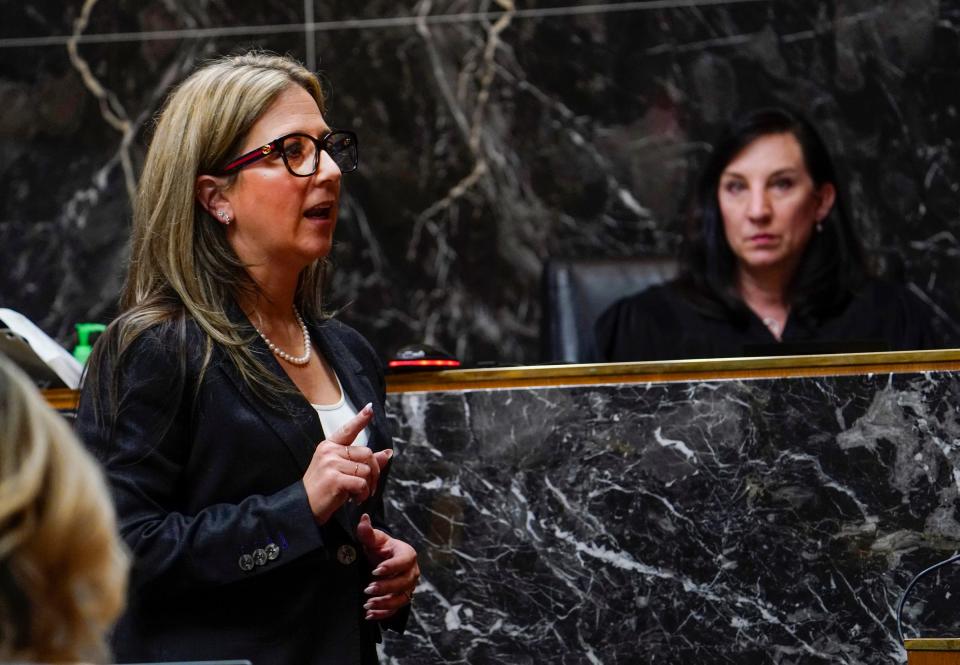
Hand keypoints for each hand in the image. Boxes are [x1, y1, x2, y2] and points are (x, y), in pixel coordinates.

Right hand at [302, 404, 392, 523]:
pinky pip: (361, 483)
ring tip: (358, 494)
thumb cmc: (324, 489)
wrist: (304, 508)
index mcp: (329, 446)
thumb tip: (388, 453)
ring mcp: (330, 464)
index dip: (360, 419)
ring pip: (366, 469)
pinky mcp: (334, 478)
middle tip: (369, 487)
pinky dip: (363, 494)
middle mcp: (329, 451)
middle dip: (374, 471)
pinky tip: (354, 499)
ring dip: (368, 486)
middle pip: (367, 453)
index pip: (347, 430)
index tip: (370, 408)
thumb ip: (363, 461)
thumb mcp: (342, 471)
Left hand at [357, 513, 419, 620]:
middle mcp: (412, 571)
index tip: (375, 571)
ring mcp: (408, 587)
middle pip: (404, 582)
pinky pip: (396, 610)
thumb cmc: (380, 548)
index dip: (391, 567)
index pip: (404, 561)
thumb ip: (368, 532)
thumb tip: (363, 518)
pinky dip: (383, 614)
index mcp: (407, 554)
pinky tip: (369, 614)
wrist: (382, 560)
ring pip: (402, 598)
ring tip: (367, 604)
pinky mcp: (401, 599)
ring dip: (385, 603)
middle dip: (386, 587)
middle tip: (368, 589)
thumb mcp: (374, 539)